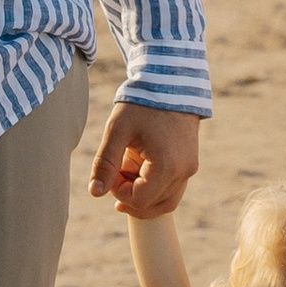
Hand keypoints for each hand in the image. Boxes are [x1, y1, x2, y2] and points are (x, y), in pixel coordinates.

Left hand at [88, 102, 200, 217]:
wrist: (170, 81)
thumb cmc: (142, 104)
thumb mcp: (117, 130)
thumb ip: (105, 164)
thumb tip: (95, 193)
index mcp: (167, 166)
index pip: (139, 200)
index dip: (119, 192)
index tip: (112, 170)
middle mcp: (184, 172)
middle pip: (154, 205)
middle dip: (130, 195)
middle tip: (116, 171)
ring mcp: (190, 168)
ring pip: (166, 201)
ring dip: (143, 193)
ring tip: (127, 170)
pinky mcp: (190, 163)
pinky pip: (173, 189)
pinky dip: (154, 187)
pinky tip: (138, 170)